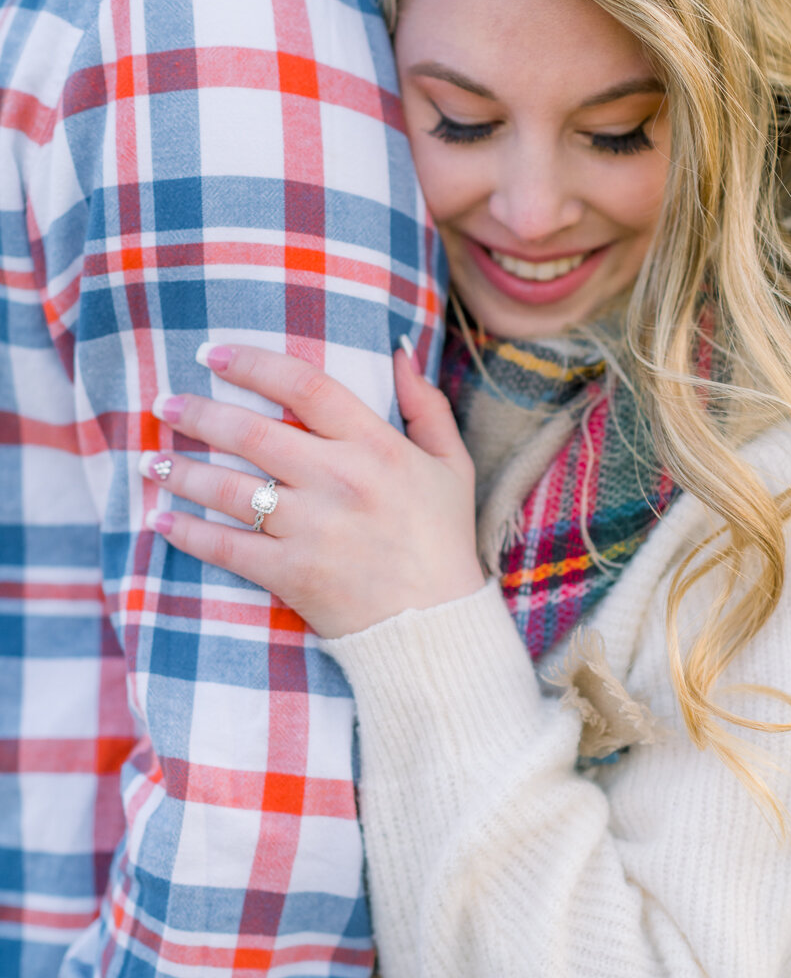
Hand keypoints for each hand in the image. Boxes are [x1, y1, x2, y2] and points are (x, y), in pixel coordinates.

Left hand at [141, 342, 485, 637]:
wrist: (436, 627)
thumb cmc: (442, 541)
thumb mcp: (451, 466)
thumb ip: (427, 406)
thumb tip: (398, 351)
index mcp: (376, 446)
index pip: (305, 386)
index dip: (254, 364)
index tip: (213, 354)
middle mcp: (339, 480)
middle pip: (252, 432)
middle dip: (198, 413)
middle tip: (164, 403)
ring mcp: (312, 528)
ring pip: (229, 488)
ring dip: (181, 471)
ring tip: (152, 460)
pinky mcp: (292, 572)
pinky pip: (227, 546)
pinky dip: (188, 532)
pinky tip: (161, 520)